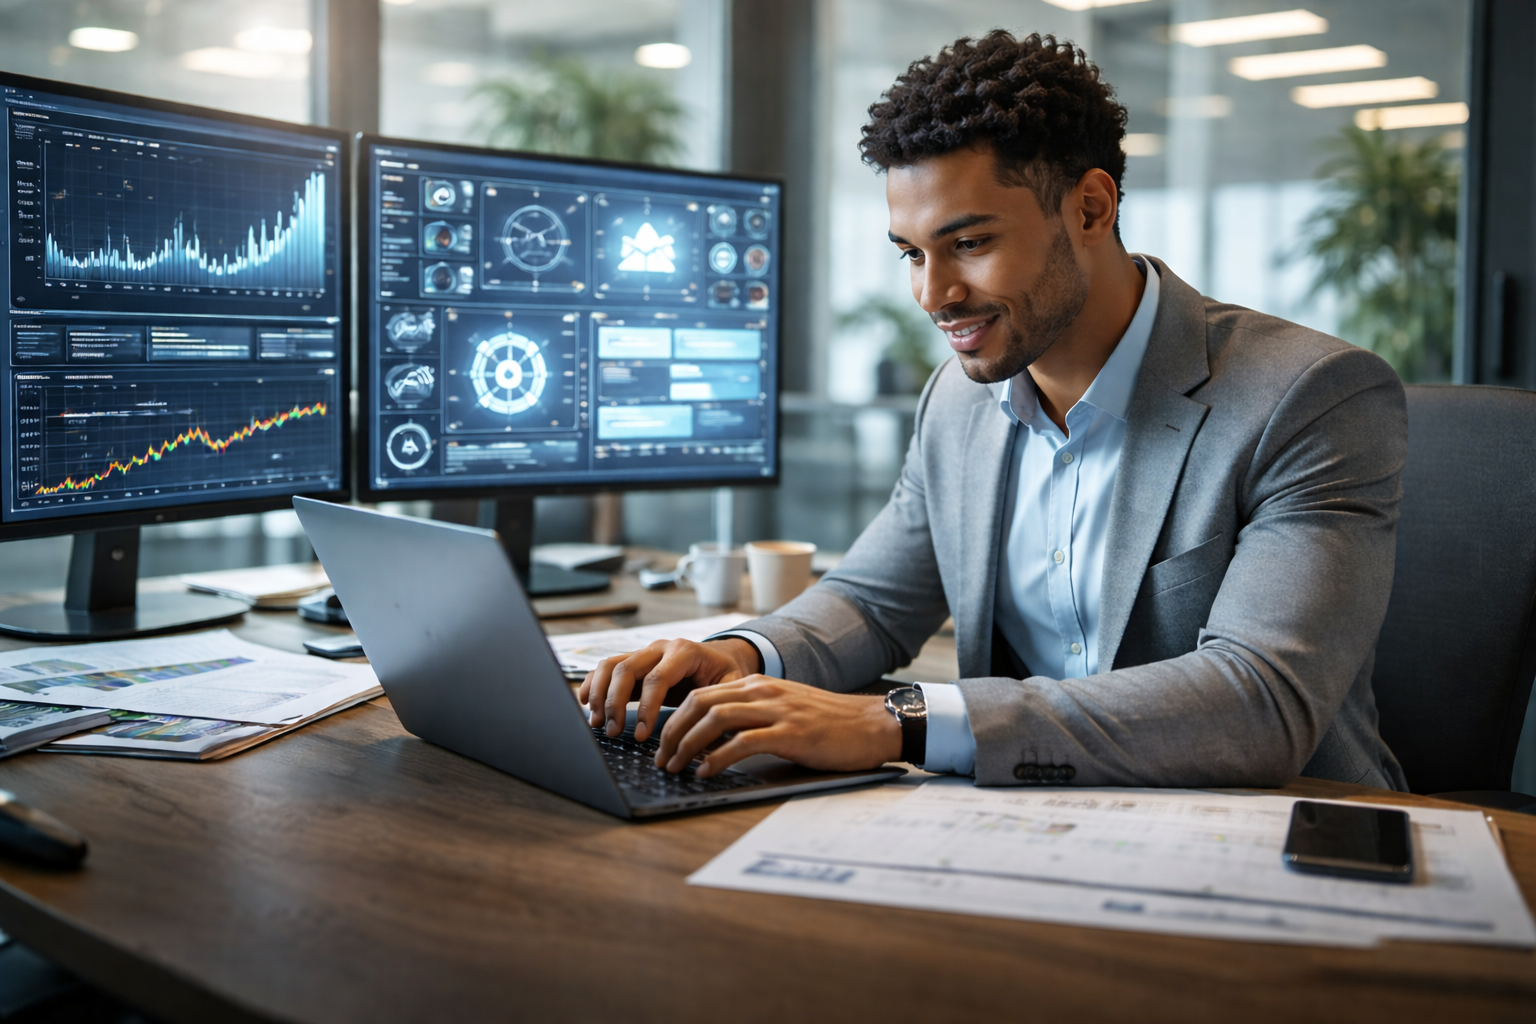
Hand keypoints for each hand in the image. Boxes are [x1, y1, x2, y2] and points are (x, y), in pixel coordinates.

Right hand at [578, 637, 759, 741]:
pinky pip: (607, 667)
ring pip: (611, 665)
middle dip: (615, 702)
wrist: (723, 655)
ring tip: (597, 722)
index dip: (645, 708)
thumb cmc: (727, 673)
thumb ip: (719, 706)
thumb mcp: (733, 686)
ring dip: (599, 694)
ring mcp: (644, 652)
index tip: (640, 734)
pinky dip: (593, 682)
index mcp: (684, 651)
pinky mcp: (635, 662)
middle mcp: (660, 648)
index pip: (656, 679)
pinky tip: (586, 702)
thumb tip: (707, 740)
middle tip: (613, 731)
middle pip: (626, 669)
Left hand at [654, 677, 901, 777]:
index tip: (663, 743)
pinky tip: (706, 772)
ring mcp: (777, 711)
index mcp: (759, 685)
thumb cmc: (830, 725)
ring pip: (716, 719)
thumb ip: (754, 718)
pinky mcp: (791, 733)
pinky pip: (743, 742)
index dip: (675, 719)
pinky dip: (718, 757)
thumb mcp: (785, 711)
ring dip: (688, 745)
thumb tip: (715, 742)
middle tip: (662, 758)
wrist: (873, 725)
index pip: (702, 695)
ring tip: (676, 767)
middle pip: (700, 704)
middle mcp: (764, 692)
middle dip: (673, 732)